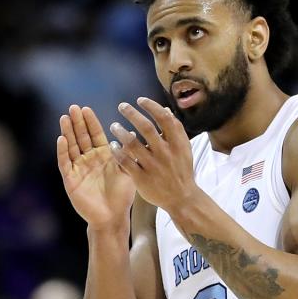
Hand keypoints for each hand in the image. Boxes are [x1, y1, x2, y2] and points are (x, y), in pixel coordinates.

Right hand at [57, 105, 135, 229]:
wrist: (113, 217)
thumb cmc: (122, 196)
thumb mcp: (128, 171)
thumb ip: (128, 153)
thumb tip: (133, 132)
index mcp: (103, 156)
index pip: (95, 135)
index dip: (90, 122)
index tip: (86, 108)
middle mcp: (89, 160)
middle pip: (81, 137)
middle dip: (77, 123)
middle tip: (73, 107)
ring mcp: (79, 169)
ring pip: (71, 147)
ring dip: (68, 132)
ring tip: (64, 117)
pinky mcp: (71, 180)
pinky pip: (65, 163)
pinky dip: (63, 151)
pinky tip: (61, 139)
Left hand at [109, 97, 198, 211]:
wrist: (182, 198)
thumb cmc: (181, 170)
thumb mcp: (184, 149)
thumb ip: (176, 130)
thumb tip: (166, 110)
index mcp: (177, 144)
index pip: (164, 118)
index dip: (151, 106)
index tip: (140, 100)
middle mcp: (165, 153)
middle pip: (146, 128)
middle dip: (132, 113)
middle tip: (122, 106)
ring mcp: (153, 166)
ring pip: (132, 144)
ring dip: (120, 131)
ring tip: (114, 126)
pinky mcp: (142, 178)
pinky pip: (125, 162)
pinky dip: (118, 151)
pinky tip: (113, 145)